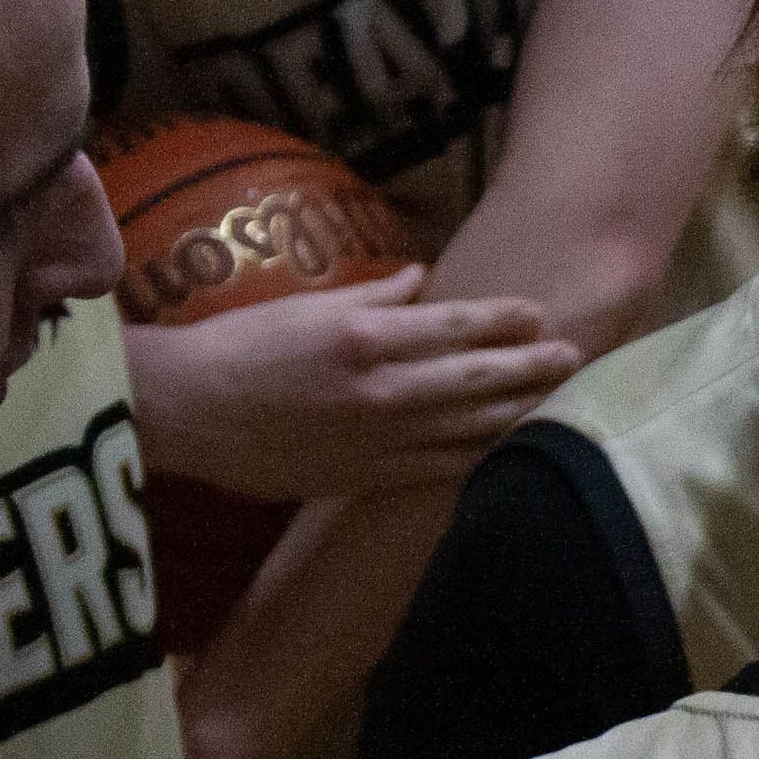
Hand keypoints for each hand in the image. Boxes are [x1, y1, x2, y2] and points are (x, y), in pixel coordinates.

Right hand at [122, 270, 585, 502]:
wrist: (184, 412)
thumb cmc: (238, 346)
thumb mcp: (306, 306)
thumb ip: (372, 294)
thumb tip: (420, 279)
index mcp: (365, 336)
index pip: (457, 325)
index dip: (505, 319)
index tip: (538, 312)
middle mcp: (382, 389)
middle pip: (480, 378)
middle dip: (533, 366)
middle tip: (573, 354)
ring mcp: (378, 439)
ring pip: (470, 428)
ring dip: (518, 412)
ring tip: (554, 400)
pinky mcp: (366, 478)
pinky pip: (439, 470)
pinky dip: (477, 457)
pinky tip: (505, 448)